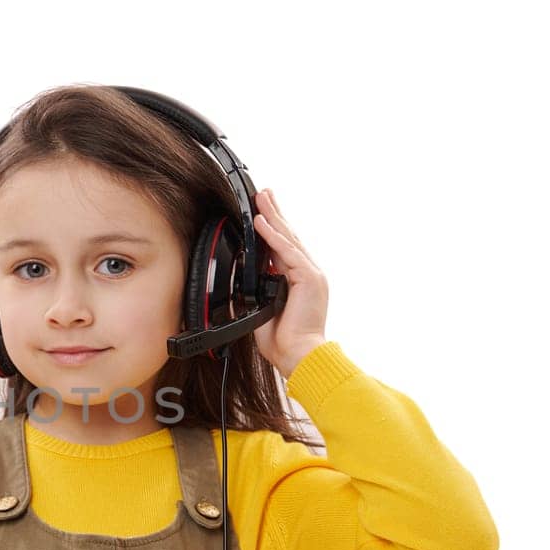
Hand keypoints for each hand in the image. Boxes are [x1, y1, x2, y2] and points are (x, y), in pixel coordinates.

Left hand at [251, 188, 328, 376]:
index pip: (283, 248)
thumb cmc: (283, 340)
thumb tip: (238, 282)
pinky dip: (273, 236)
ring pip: (288, 239)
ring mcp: (311, 275)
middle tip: (263, 194)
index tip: (261, 213)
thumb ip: (255, 292)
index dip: (272, 229)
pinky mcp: (310, 278)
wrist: (298, 355)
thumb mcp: (262, 309)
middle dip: (274, 213)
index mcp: (298, 281)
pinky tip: (262, 222)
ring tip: (262, 198)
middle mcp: (307, 274)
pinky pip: (287, 252)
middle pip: (288, 237)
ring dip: (273, 217)